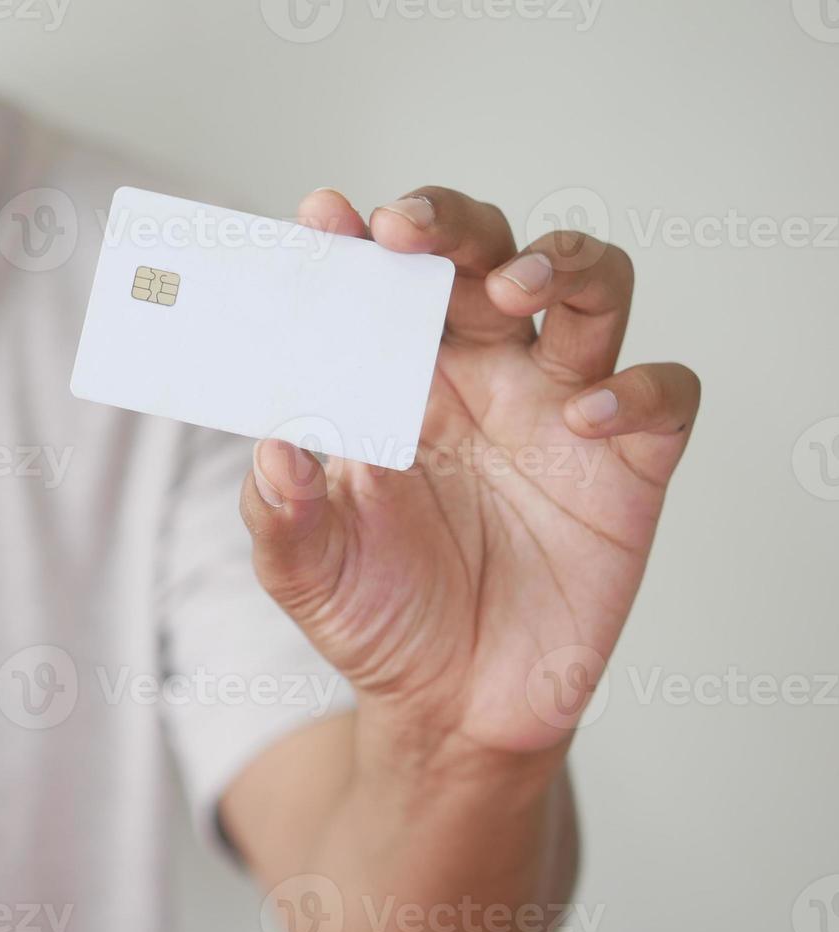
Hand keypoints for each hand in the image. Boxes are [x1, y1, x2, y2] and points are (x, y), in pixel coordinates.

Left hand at [240, 187, 699, 755]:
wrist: (454, 708)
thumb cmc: (378, 617)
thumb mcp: (305, 570)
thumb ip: (280, 510)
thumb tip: (274, 444)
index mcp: (402, 380)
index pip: (390, 283)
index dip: (362, 239)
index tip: (325, 217)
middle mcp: (486, 376)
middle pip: (491, 253)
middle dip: (456, 225)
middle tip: (409, 231)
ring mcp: (561, 412)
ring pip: (594, 289)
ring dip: (562, 264)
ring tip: (510, 289)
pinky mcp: (629, 467)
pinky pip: (664, 394)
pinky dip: (637, 388)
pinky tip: (584, 415)